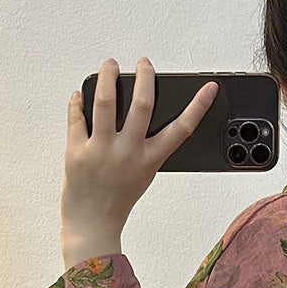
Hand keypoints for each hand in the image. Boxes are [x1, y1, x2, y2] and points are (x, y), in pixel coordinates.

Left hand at [60, 57, 217, 269]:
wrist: (92, 224)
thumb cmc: (118, 198)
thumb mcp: (143, 173)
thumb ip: (145, 145)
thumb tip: (136, 107)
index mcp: (150, 160)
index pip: (181, 129)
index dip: (198, 106)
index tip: (210, 88)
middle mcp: (128, 154)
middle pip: (142, 105)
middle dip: (145, 77)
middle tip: (144, 64)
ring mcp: (101, 151)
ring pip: (105, 101)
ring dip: (108, 76)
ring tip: (109, 65)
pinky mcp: (76, 151)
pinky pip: (76, 116)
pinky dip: (78, 100)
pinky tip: (80, 94)